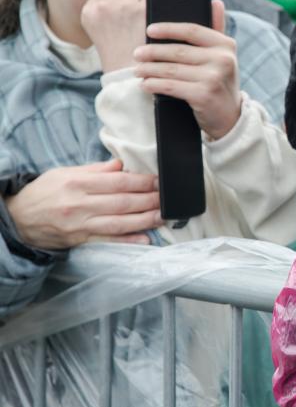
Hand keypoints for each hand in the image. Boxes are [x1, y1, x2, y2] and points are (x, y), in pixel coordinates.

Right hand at [5, 160, 162, 248]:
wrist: (18, 219)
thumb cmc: (44, 193)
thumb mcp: (64, 173)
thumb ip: (94, 170)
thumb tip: (120, 165)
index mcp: (77, 184)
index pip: (117, 182)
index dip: (141, 182)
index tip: (157, 181)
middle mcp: (80, 205)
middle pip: (122, 203)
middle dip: (149, 200)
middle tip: (167, 198)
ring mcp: (80, 225)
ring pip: (119, 222)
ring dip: (145, 220)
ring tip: (162, 216)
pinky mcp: (80, 240)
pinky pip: (108, 240)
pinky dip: (128, 240)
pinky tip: (145, 238)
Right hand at [80, 0, 146, 72]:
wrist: (129, 70)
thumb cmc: (118, 50)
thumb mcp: (98, 27)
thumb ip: (104, 6)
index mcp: (89, 10)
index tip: (122, 11)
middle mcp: (102, 5)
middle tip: (133, 16)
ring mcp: (121, 6)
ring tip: (140, 18)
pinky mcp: (140, 9)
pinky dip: (151, 4)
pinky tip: (148, 18)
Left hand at [134, 0, 241, 139]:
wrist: (229, 117)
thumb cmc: (219, 82)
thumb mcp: (222, 56)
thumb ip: (217, 29)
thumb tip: (215, 2)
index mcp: (226, 44)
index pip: (192, 30)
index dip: (168, 28)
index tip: (149, 29)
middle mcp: (222, 59)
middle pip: (177, 51)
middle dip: (152, 52)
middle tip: (136, 53)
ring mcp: (213, 77)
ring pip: (171, 69)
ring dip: (149, 69)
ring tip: (137, 70)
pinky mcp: (203, 94)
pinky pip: (170, 86)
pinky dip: (154, 85)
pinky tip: (145, 84)